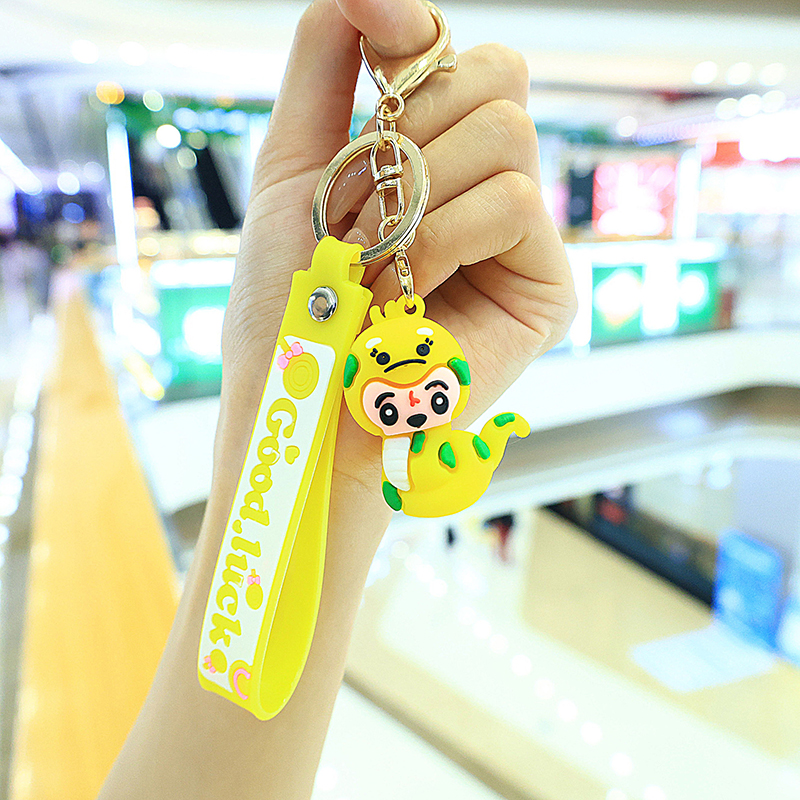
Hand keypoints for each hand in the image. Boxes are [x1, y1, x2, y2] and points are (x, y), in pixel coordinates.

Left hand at [222, 0, 575, 524]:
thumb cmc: (292, 301)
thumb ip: (325, 77)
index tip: (373, 21)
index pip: (455, 60)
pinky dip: (447, 235)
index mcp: (433, 160)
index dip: (417, 34)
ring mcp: (523, 240)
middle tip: (361, 209)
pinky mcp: (549, 288)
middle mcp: (486, 189)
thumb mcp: (295, 173)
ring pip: (509, 133)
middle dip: (412, 129)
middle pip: (498, 77)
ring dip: (419, 193)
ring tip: (378, 259)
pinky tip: (413, 285)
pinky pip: (516, 204)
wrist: (303, 397)